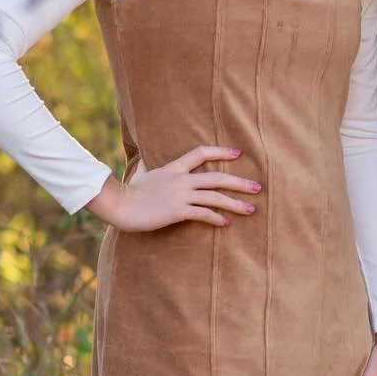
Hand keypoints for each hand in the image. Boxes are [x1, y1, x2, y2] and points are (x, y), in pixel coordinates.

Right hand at [86, 147, 261, 231]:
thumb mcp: (141, 173)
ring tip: (252, 209)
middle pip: (217, 177)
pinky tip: (227, 223)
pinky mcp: (177, 211)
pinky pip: (203, 214)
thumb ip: (148, 165)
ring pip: (215, 197)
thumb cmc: (129, 191)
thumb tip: (145, 157)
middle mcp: (181, 179)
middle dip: (240, 182)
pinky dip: (217, 218)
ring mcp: (180, 195)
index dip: (221, 152)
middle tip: (258, 187)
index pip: (201, 153)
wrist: (118, 205)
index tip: (239, 154)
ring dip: (236, 204)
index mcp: (174, 168)